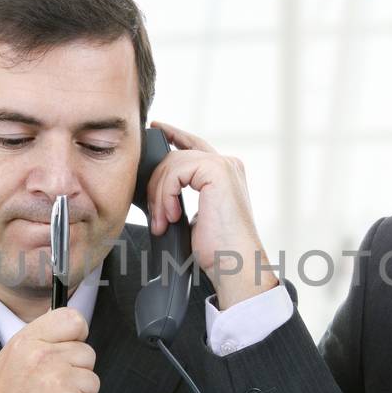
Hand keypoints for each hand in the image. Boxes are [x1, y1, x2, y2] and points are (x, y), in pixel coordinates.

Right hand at [0, 308, 98, 392]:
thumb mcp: (7, 365)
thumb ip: (36, 345)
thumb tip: (66, 335)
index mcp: (26, 343)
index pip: (72, 319)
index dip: (77, 336)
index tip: (70, 350)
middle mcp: (43, 357)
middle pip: (87, 353)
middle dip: (77, 374)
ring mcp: (59, 381)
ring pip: (93, 381)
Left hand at [145, 121, 279, 309]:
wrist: (235, 263)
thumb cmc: (219, 249)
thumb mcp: (197, 216)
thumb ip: (184, 195)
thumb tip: (159, 191)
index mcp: (226, 173)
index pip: (194, 145)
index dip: (173, 134)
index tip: (156, 129)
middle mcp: (228, 164)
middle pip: (175, 155)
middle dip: (157, 185)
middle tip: (156, 218)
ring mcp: (223, 165)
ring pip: (172, 163)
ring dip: (159, 196)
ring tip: (163, 222)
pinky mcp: (216, 170)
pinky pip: (175, 171)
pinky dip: (166, 195)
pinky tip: (171, 216)